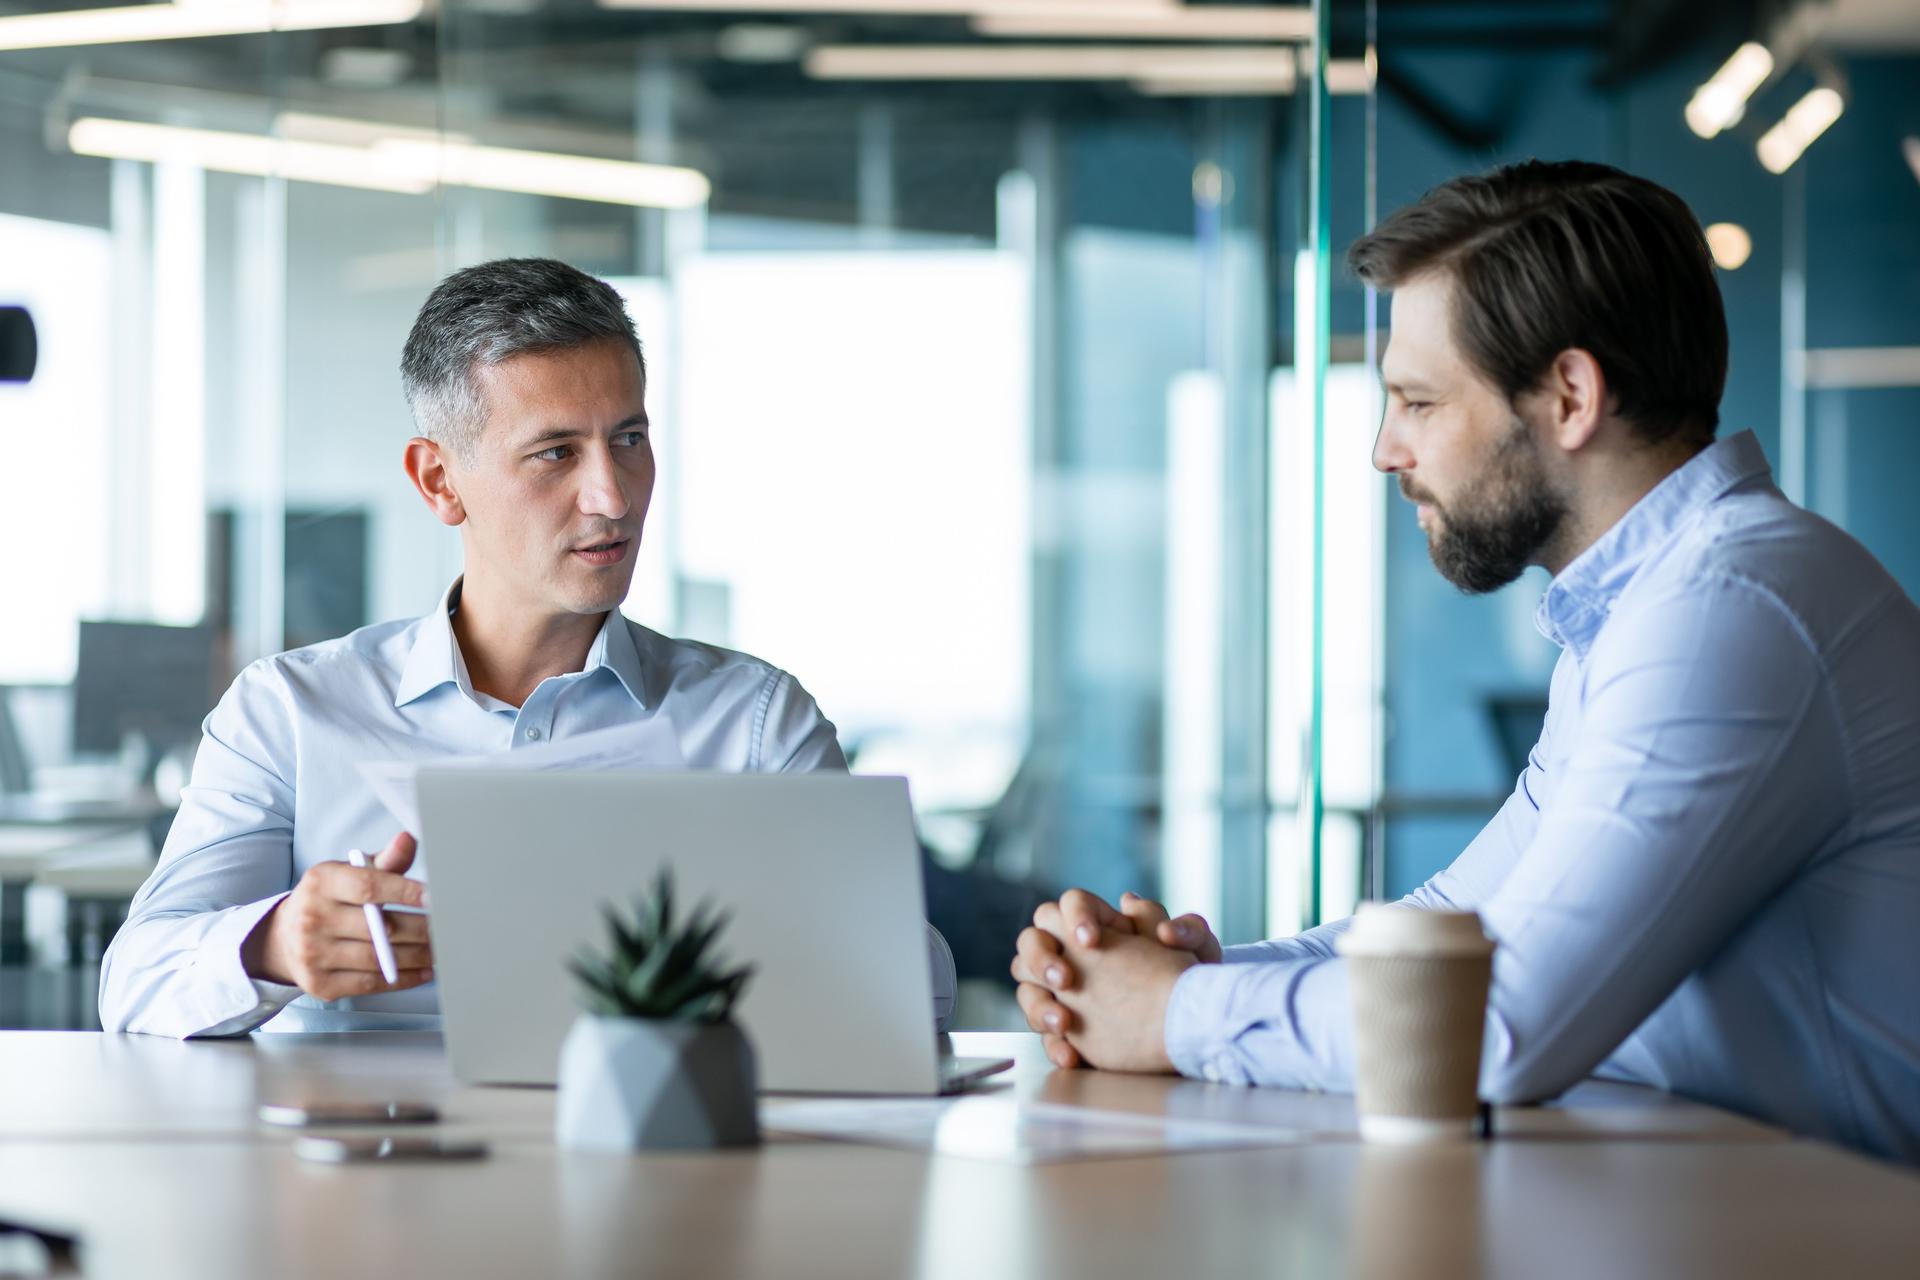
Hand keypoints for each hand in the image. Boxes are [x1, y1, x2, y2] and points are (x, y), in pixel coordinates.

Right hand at [242, 831, 433, 1000]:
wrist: (284, 936)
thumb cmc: (329, 899)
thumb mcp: (350, 872)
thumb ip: (384, 861)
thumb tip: (408, 839)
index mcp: (321, 882)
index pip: (368, 887)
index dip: (405, 892)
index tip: (435, 898)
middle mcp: (312, 917)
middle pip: (378, 927)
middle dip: (421, 929)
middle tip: (449, 929)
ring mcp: (313, 954)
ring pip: (378, 958)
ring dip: (418, 956)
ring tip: (442, 950)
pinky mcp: (320, 983)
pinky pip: (369, 983)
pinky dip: (402, 978)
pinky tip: (424, 970)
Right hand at [1011, 888, 1221, 1068]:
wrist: (1194, 1023)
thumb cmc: (1193, 976)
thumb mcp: (1194, 946)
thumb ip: (1178, 925)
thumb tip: (1139, 909)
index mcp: (1101, 924)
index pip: (1069, 904)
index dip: (1074, 917)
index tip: (1090, 939)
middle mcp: (1074, 954)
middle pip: (1032, 942)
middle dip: (1040, 958)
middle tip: (1066, 980)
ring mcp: (1066, 993)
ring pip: (1029, 989)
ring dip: (1038, 1005)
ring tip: (1064, 1023)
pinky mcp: (1069, 1029)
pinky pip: (1047, 1036)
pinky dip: (1054, 1046)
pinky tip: (1071, 1056)